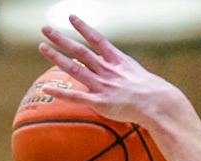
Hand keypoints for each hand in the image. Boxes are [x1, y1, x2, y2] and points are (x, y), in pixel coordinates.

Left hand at [38, 16, 186, 126]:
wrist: (158, 103)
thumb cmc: (152, 92)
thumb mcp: (135, 73)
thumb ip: (119, 70)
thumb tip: (107, 69)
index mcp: (117, 61)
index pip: (97, 39)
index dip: (83, 27)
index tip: (71, 17)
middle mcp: (107, 70)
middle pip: (80, 51)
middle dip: (61, 39)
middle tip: (45, 29)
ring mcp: (102, 85)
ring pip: (75, 68)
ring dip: (56, 57)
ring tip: (42, 46)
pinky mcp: (100, 103)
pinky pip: (76, 97)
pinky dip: (60, 93)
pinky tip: (46, 88)